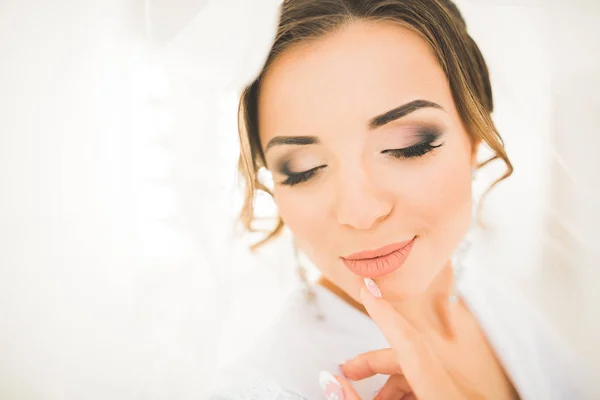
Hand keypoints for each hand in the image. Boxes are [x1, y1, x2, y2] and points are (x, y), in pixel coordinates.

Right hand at [319, 278, 464, 399]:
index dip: (384, 312)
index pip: (409, 341)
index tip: (367, 286)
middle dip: (376, 360)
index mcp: (443, 393)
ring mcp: (466, 395)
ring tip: (371, 399)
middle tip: (349, 370)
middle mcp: (460, 390)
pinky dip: (411, 389)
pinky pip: (435, 384)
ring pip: (422, 371)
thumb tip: (332, 380)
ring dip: (392, 381)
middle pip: (412, 356)